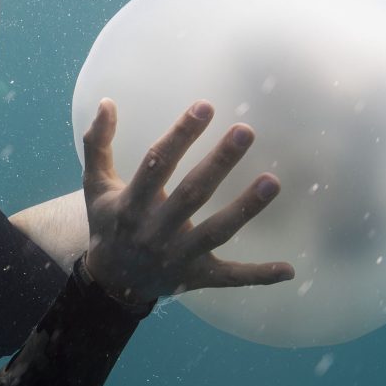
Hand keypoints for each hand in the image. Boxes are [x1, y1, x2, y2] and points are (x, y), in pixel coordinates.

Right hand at [79, 98, 294, 303]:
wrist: (111, 282)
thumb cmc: (109, 223)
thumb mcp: (96, 185)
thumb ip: (97, 143)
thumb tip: (107, 102)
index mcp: (131, 203)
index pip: (157, 164)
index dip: (180, 135)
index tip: (206, 106)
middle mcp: (155, 231)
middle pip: (192, 193)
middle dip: (219, 162)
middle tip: (246, 131)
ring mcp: (178, 257)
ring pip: (215, 232)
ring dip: (245, 209)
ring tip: (273, 181)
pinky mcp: (197, 278)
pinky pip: (230, 277)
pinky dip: (258, 275)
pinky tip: (289, 269)